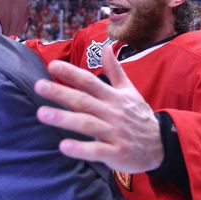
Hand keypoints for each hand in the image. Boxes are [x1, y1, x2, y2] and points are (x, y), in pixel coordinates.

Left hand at [34, 45, 163, 172]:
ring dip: (65, 118)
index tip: (52, 66)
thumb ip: (114, 70)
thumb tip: (106, 46)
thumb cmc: (139, 117)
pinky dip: (81, 149)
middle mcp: (112, 113)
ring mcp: (114, 133)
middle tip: (38, 86)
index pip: (90, 82)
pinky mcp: (116, 153)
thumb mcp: (129, 91)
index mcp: (113, 97)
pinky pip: (97, 151)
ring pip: (87, 124)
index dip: (72, 73)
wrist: (162, 145)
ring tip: (42, 114)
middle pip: (84, 100)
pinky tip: (63, 146)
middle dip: (61, 92)